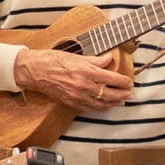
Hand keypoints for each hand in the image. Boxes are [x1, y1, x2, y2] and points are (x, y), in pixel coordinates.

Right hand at [13, 47, 131, 110]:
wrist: (34, 71)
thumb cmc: (52, 60)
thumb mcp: (77, 56)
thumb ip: (95, 60)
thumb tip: (109, 59)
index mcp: (87, 71)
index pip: (113, 79)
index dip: (124, 82)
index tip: (129, 82)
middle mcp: (84, 85)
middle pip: (110, 94)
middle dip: (122, 94)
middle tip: (129, 93)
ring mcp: (77, 96)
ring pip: (102, 104)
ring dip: (114, 103)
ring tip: (121, 101)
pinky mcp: (71, 102)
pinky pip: (90, 108)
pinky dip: (100, 108)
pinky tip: (105, 106)